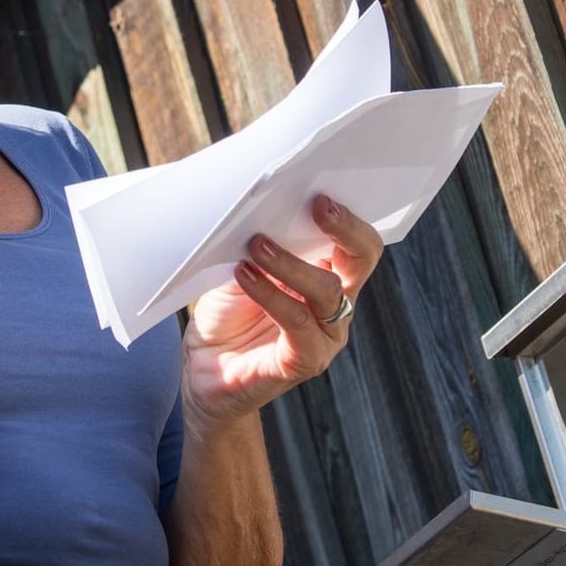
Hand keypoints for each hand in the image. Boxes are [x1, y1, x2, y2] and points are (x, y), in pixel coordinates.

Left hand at [182, 195, 383, 435]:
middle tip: (315, 205)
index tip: (322, 194)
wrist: (205, 371)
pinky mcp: (305, 361)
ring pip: (327, 290)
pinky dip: (271, 295)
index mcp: (328, 276)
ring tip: (256, 244)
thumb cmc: (227, 315)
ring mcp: (325, 336)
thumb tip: (263, 206)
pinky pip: (298, 323)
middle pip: (360, 260)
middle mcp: (337, 306)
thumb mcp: (243, 267)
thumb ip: (262, 243)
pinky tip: (244, 276)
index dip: (349, 219)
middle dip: (343, 229)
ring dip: (291, 263)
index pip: (359, 244)